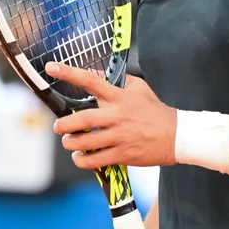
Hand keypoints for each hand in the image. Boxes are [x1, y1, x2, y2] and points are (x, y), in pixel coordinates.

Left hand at [48, 63, 178, 168]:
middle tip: (58, 127)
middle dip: (63, 125)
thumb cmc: (156, 111)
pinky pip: (95, 161)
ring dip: (71, 144)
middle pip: (81, 120)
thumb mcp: (139, 88)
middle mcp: (117, 116)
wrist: (177, 136)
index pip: (91, 81)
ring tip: (70, 143)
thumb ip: (117, 80)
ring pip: (84, 143)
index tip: (51, 68)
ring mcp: (119, 137)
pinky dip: (82, 160)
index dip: (69, 73)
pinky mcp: (123, 155)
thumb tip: (95, 74)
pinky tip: (82, 157)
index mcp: (119, 97)